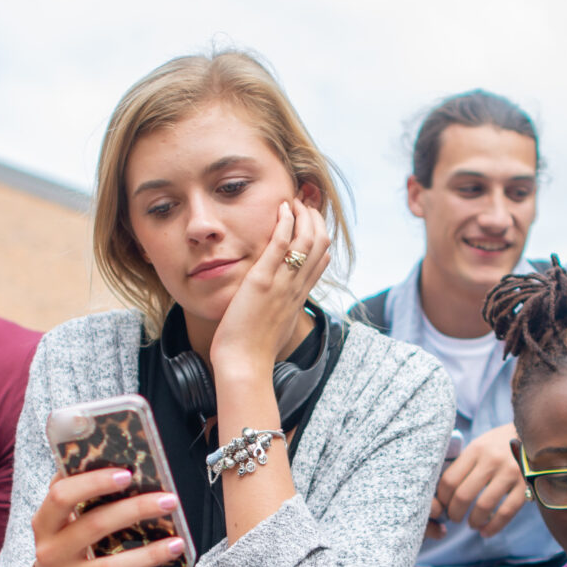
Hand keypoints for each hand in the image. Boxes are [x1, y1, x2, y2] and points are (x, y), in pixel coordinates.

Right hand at [28, 466, 184, 566]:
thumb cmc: (67, 543)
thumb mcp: (62, 520)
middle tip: (168, 500)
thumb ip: (80, 494)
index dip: (93, 483)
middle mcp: (51, 552)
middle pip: (95, 526)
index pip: (62, 496)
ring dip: (148, 555)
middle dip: (135, 510)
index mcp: (45, 522)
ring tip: (177, 543)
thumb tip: (119, 461)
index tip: (127, 474)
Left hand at [208, 198, 331, 388]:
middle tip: (303, 204)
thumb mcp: (276, 328)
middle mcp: (296, 288)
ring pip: (307, 240)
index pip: (321, 261)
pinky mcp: (262, 282)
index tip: (310, 222)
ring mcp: (282, 284)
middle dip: (315, 219)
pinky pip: (280, 245)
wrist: (245, 365)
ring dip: (303, 215)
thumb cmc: (254, 352)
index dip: (320, 236)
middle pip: (321, 244)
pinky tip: (282, 209)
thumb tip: (278, 309)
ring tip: (293, 201)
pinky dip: (285, 223)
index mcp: (299, 298)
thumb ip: (280, 312)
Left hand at [435, 424, 528, 538]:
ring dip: (473, 522)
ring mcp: (511, 473)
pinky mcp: (527, 485)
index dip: (442, 499)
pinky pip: (506, 512)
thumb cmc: (502, 445)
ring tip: (472, 524)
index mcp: (476, 449)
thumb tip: (443, 495)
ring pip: (484, 507)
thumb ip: (465, 464)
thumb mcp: (481, 445)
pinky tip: (486, 532)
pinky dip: (493, 527)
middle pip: (463, 496)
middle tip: (454, 518)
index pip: (449, 480)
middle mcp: (492, 460)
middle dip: (454, 514)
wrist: (538, 435)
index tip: (442, 506)